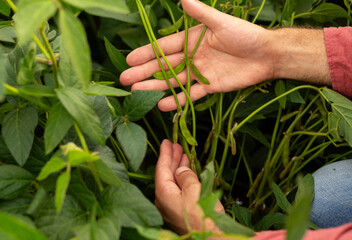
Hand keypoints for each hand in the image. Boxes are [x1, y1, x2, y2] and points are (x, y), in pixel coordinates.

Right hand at [120, 0, 329, 111]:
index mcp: (191, 40)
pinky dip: (177, 100)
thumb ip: (201, 13)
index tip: (130, 59)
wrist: (267, 55)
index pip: (164, 47)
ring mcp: (199, 73)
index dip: (146, 53)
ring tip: (137, 92)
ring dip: (155, 87)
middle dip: (144, 72)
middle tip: (125, 79)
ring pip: (173, 81)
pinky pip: (190, 94)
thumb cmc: (245, 35)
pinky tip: (163, 105)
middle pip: (163, 66)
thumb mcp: (221, 22)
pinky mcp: (209, 86)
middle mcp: (192, 57)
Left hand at [155, 139, 224, 234]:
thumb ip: (186, 176)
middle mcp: (164, 201)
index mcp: (163, 194)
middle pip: (166, 175)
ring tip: (184, 156)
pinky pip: (179, 190)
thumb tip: (181, 170)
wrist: (213, 238)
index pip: (162, 169)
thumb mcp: (194, 190)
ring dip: (179, 168)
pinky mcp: (181, 212)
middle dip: (172, 159)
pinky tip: (188, 172)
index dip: (165, 154)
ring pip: (173, 182)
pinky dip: (184, 179)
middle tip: (176, 146)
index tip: (166, 142)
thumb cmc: (203, 214)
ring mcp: (172, 208)